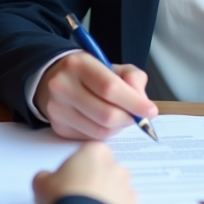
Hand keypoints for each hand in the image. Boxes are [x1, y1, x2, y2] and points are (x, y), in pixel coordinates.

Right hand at [32, 142, 137, 203]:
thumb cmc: (64, 198)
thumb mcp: (41, 182)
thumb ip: (45, 175)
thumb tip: (46, 179)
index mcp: (95, 151)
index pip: (87, 152)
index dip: (76, 165)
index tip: (67, 177)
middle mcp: (115, 165)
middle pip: (102, 168)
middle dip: (92, 179)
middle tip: (75, 194)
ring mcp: (126, 186)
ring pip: (114, 187)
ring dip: (103, 194)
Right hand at [34, 53, 157, 139]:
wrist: (53, 79)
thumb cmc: (88, 73)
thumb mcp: (111, 65)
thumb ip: (132, 78)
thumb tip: (143, 102)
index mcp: (78, 65)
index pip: (110, 88)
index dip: (134, 102)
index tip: (150, 111)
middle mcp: (63, 86)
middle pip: (106, 114)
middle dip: (128, 118)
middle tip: (136, 117)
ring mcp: (58, 109)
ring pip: (100, 131)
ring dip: (118, 128)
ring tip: (120, 116)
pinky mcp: (58, 127)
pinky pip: (91, 138)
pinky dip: (104, 133)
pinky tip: (104, 122)